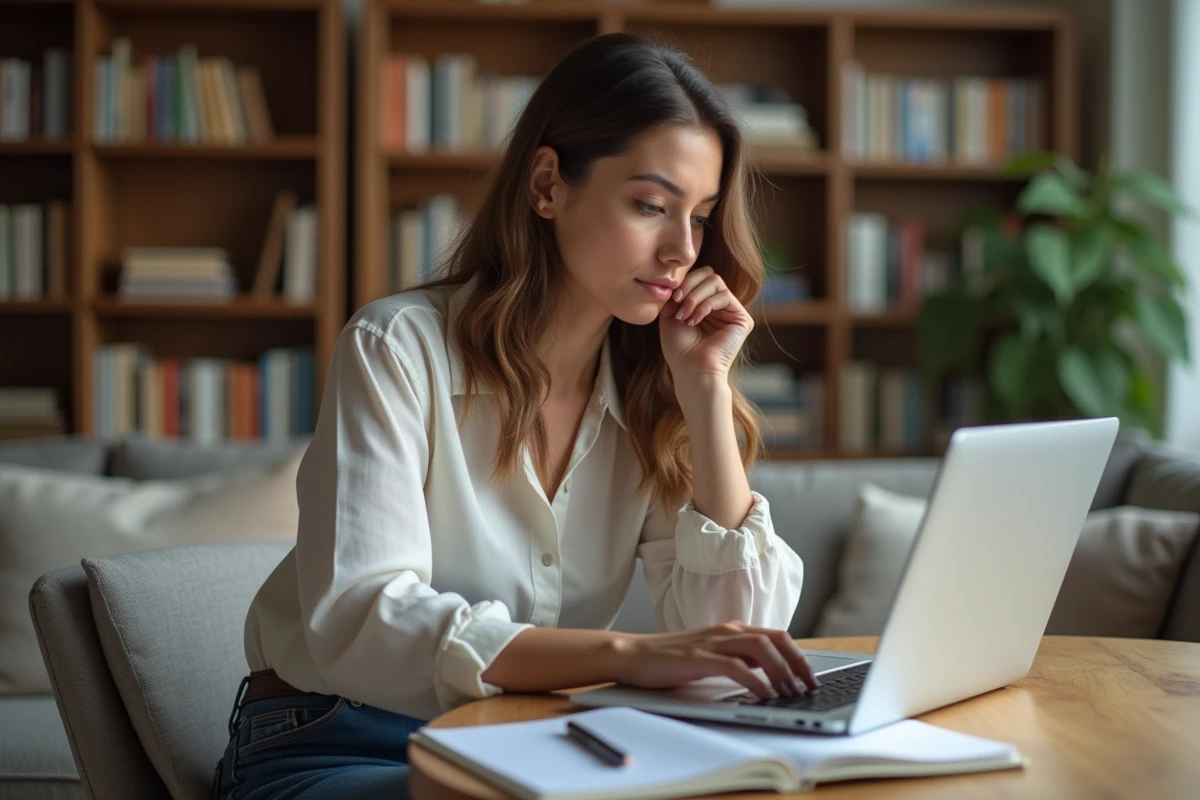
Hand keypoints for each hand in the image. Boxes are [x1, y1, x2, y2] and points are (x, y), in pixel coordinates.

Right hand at [611, 621, 818, 698]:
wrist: (633, 655)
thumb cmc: (670, 659)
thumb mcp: (710, 654)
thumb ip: (736, 657)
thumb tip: (768, 674)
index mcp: (731, 629)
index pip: (776, 635)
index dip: (798, 655)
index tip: (810, 677)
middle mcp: (726, 631)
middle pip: (776, 639)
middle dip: (798, 662)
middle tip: (810, 686)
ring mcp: (712, 642)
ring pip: (761, 648)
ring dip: (782, 672)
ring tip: (791, 693)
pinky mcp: (698, 658)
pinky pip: (736, 667)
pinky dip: (756, 681)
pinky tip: (764, 696)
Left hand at [659, 266, 753, 388]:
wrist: (691, 370)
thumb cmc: (679, 349)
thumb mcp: (670, 316)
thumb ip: (677, 295)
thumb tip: (681, 278)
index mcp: (706, 305)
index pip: (700, 277)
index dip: (686, 282)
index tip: (673, 298)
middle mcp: (721, 307)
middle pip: (709, 274)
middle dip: (690, 286)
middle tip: (679, 303)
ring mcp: (732, 312)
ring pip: (716, 282)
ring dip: (695, 297)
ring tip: (686, 316)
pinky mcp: (742, 319)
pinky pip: (724, 296)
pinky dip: (706, 305)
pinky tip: (696, 320)